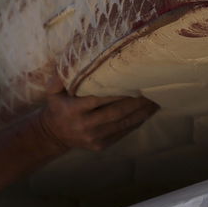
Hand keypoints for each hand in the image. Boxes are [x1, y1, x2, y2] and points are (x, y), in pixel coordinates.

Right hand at [36, 88, 158, 152]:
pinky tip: (148, 111)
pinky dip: (137, 121)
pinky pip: (123, 132)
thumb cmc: (58, 106)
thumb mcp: (52, 92)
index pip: (98, 99)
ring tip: (155, 99)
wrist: (54, 135)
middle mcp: (84, 126)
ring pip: (123, 124)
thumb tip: (68, 62)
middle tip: (151, 88)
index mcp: (73, 110)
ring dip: (142, 112)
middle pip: (115, 112)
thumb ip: (58, 78)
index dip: (117, 92)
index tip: (133, 81)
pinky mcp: (101, 145)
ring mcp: (94, 138)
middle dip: (135, 101)